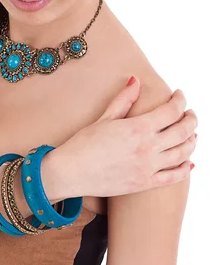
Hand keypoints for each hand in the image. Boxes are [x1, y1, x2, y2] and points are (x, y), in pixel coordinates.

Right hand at [48, 78, 197, 198]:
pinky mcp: (145, 183)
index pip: (171, 111)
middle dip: (191, 119)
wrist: (71, 172)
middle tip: (190, 113)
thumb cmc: (84, 144)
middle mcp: (147, 148)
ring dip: (192, 141)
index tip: (180, 95)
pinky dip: (186, 168)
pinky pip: (174, 177)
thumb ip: (124, 99)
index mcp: (137, 128)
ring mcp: (148, 168)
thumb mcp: (104, 118)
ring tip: (191, 133)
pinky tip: (188, 161)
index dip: (180, 101)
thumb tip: (135, 81)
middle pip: (183, 131)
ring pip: (183, 153)